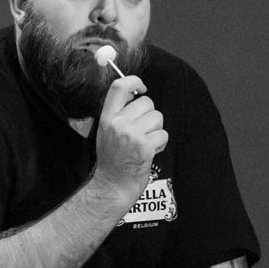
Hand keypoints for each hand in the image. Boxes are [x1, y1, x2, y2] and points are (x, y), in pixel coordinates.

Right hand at [93, 76, 167, 204]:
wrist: (112, 187)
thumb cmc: (112, 162)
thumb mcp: (106, 133)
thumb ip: (119, 114)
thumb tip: (136, 95)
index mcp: (107, 118)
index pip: (119, 88)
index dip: (135, 80)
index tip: (142, 87)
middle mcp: (118, 124)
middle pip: (147, 102)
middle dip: (150, 116)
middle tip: (142, 133)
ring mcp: (131, 135)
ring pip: (158, 118)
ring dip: (156, 131)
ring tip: (144, 144)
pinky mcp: (145, 147)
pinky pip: (163, 135)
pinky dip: (160, 145)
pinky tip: (148, 153)